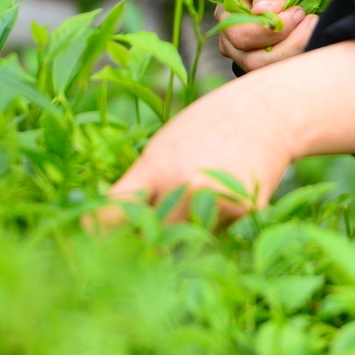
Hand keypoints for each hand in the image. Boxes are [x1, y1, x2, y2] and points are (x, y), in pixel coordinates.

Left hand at [100, 74, 295, 224]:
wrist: (266, 112)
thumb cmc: (206, 128)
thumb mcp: (165, 146)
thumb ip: (145, 183)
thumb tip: (115, 228)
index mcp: (157, 167)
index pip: (115, 210)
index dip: (97, 232)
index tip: (88, 242)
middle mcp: (185, 187)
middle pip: (150, 238)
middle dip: (149, 239)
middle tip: (152, 230)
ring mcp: (217, 202)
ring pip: (186, 240)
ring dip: (186, 232)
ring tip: (201, 196)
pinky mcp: (245, 213)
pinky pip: (218, 235)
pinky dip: (217, 225)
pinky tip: (227, 195)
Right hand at [219, 0, 316, 71]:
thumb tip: (262, 11)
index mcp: (227, 9)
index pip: (241, 33)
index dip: (272, 29)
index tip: (298, 11)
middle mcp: (229, 36)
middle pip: (251, 59)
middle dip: (287, 43)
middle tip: (311, 20)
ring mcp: (243, 53)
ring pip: (265, 70)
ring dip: (295, 51)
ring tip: (313, 27)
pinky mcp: (261, 62)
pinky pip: (276, 71)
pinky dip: (297, 58)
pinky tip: (310, 39)